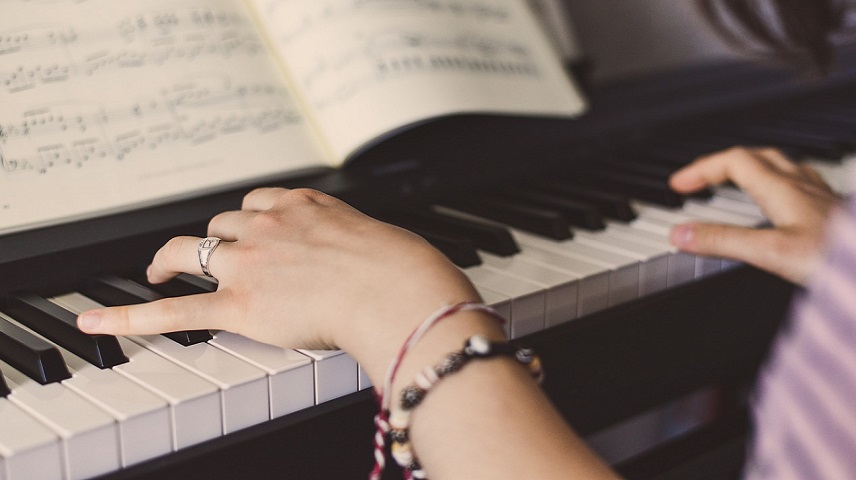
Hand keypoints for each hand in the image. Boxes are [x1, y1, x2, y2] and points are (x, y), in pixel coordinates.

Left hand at [77, 188, 481, 376]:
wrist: (397, 290)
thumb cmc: (403, 269)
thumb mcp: (383, 238)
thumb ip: (363, 244)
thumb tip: (384, 258)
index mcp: (306, 206)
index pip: (260, 200)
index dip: (247, 216)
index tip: (246, 225)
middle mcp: (271, 225)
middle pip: (223, 222)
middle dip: (211, 236)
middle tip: (199, 251)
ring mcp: (251, 262)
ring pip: (194, 249)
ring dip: (174, 258)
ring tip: (159, 270)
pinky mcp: (240, 303)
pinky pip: (176, 309)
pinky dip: (131, 316)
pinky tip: (101, 322)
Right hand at [668, 146, 840, 283]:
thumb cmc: (839, 258)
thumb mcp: (772, 253)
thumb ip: (724, 242)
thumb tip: (681, 235)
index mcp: (783, 188)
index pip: (733, 160)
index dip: (701, 168)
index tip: (679, 183)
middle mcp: (803, 185)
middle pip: (756, 157)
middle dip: (722, 164)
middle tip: (701, 180)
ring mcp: (821, 197)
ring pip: (781, 167)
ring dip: (751, 170)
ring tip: (734, 184)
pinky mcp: (834, 212)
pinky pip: (800, 186)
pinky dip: (777, 187)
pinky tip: (782, 205)